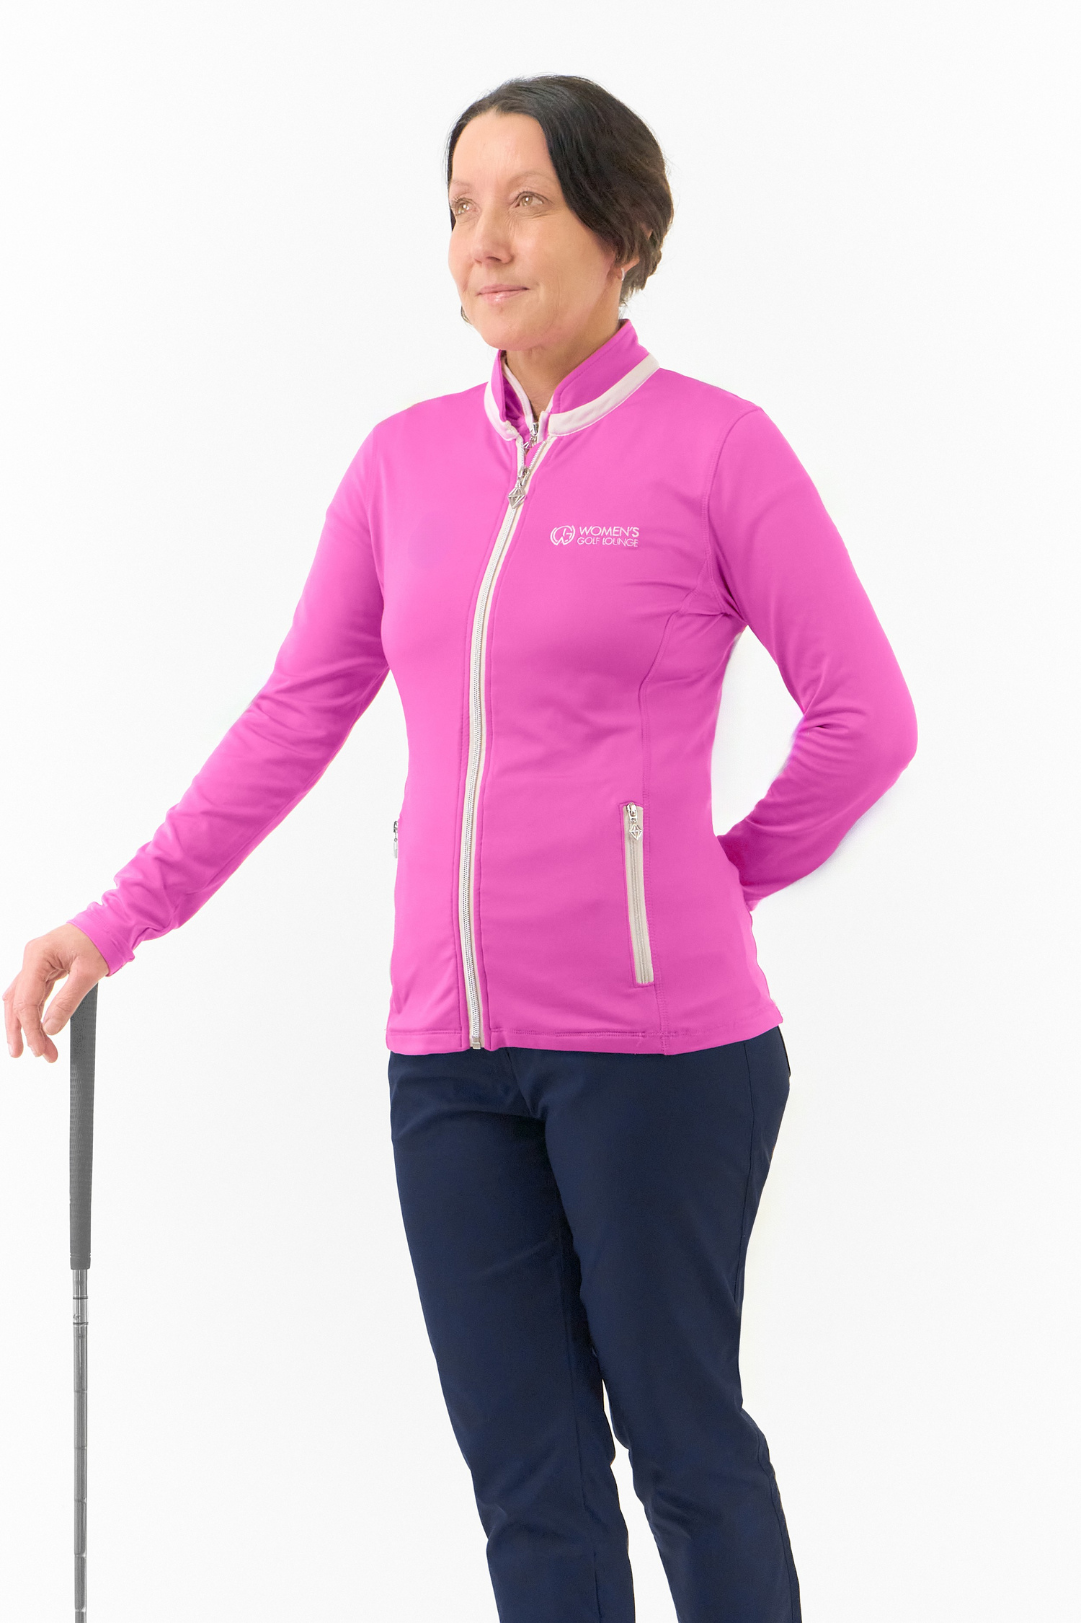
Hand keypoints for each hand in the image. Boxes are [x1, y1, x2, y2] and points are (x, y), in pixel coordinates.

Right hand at [4, 925, 108, 1062]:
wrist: (112, 923)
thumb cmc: (102, 940)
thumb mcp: (87, 973)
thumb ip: (67, 1001)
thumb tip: (50, 1028)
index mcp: (38, 955)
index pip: (26, 1000)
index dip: (29, 1028)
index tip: (38, 1049)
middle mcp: (32, 959)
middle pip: (16, 1001)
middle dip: (20, 1030)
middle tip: (23, 1055)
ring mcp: (37, 963)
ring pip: (23, 999)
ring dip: (28, 1024)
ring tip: (36, 1049)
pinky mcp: (45, 968)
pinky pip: (35, 995)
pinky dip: (37, 1013)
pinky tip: (39, 1030)